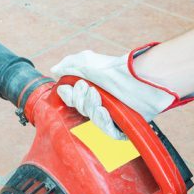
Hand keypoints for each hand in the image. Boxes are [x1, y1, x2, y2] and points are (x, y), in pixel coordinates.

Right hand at [51, 44, 193, 137]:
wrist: (139, 78)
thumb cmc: (115, 68)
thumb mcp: (87, 61)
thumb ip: (69, 64)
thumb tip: (54, 70)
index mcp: (92, 89)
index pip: (72, 100)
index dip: (69, 96)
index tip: (71, 88)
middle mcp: (101, 102)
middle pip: (81, 111)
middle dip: (81, 101)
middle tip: (90, 90)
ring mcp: (113, 114)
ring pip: (93, 121)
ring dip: (91, 109)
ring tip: (99, 97)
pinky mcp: (124, 126)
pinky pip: (108, 132)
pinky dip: (103, 122)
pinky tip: (104, 111)